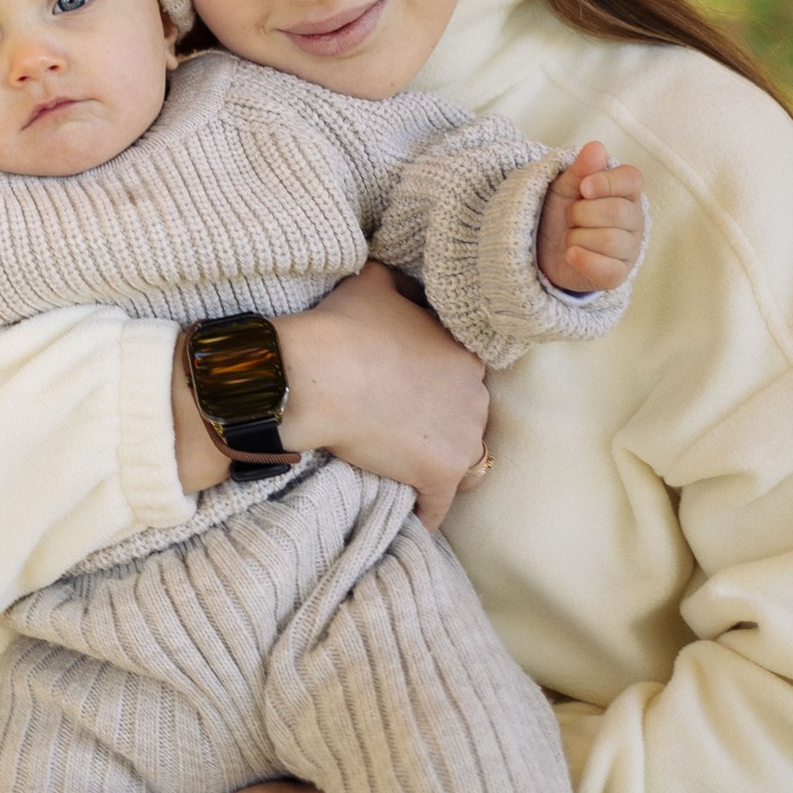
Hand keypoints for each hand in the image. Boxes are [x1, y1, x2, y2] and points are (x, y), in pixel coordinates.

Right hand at [273, 263, 490, 526]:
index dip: (440, 382)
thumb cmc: (343, 327)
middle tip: (407, 427)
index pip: (465, 374)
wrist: (317, 376)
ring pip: (465, 462)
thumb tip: (400, 276)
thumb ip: (397, 281)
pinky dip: (425, 511)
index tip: (416, 390)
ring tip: (414, 471)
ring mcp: (461, 438)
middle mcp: (475, 395)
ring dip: (443, 466)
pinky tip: (413, 516)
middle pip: (469, 417)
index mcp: (464, 352)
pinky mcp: (438, 475)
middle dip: (445, 422)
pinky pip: (438, 505)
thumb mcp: (374, 282)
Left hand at [536, 141, 643, 293]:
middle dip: (581, 213)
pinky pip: (608, 269)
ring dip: (577, 237)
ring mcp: (629, 249)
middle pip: (616, 212)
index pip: (632, 179)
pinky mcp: (617, 275)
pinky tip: (570, 254)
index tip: (583, 188)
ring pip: (609, 240)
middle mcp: (634, 220)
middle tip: (570, 216)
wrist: (543, 248)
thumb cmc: (561, 211)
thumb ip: (581, 168)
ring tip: (570, 236)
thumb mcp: (565, 186)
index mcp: (625, 192)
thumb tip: (596, 148)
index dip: (606, 182)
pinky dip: (583, 259)